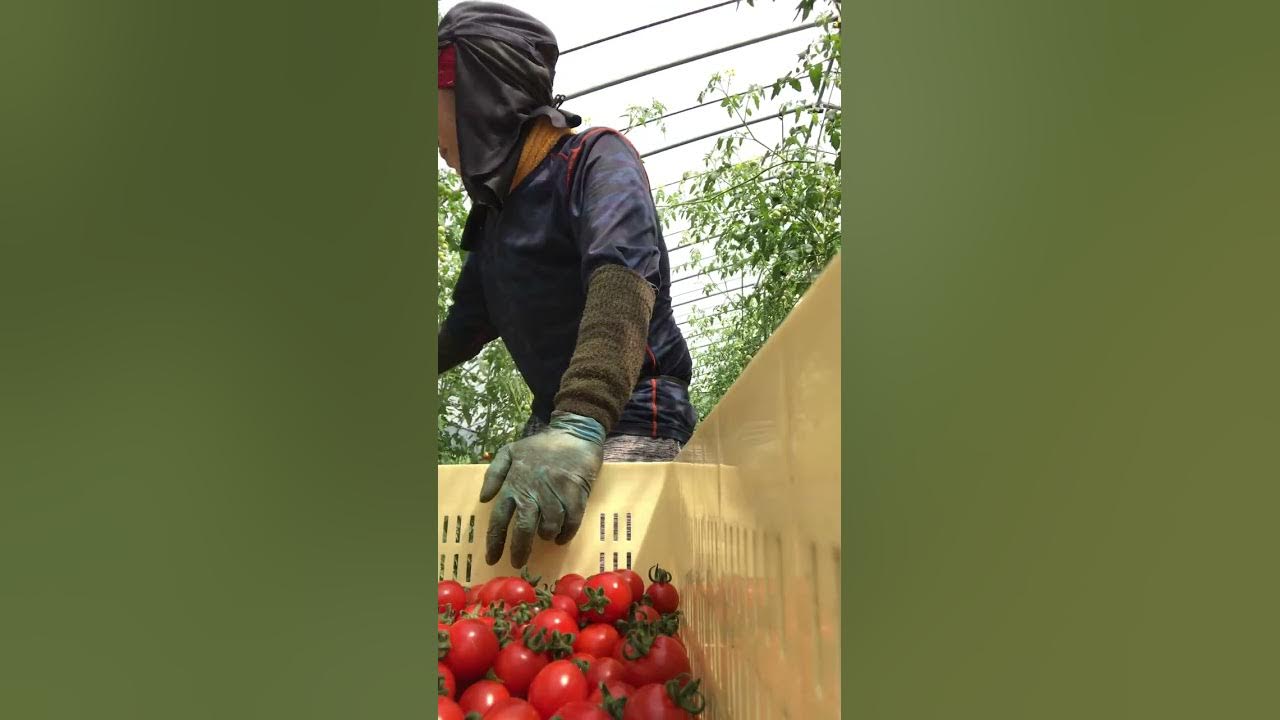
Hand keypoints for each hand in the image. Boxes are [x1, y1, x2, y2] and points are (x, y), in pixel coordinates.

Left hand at [481, 412, 604, 567]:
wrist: (575, 433)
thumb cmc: (541, 446)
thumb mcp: (511, 451)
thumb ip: (494, 473)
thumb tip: (485, 499)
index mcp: (515, 482)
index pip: (500, 518)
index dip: (495, 541)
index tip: (492, 559)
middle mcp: (533, 490)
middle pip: (523, 528)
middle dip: (520, 550)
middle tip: (518, 563)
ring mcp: (556, 492)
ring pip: (548, 527)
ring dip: (546, 537)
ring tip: (545, 537)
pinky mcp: (576, 493)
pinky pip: (570, 522)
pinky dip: (565, 534)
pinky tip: (561, 537)